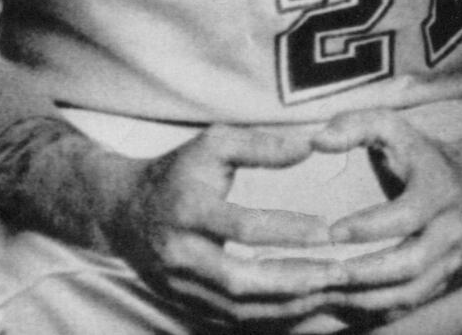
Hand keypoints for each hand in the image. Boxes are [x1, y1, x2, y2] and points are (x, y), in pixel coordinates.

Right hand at [102, 124, 343, 328]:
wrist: (123, 212)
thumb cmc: (179, 171)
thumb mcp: (215, 144)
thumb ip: (262, 145)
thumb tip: (310, 146)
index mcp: (187, 211)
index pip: (242, 227)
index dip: (286, 230)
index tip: (327, 229)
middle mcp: (180, 255)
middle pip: (239, 281)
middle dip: (292, 280)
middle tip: (338, 273)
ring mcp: (179, 286)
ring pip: (236, 308)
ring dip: (287, 304)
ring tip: (329, 290)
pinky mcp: (184, 304)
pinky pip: (230, 320)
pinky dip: (269, 317)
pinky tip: (304, 306)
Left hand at [306, 108, 461, 322]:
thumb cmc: (421, 156)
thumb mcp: (394, 129)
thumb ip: (355, 125)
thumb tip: (317, 141)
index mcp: (440, 191)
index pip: (407, 215)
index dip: (370, 227)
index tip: (332, 232)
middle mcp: (451, 231)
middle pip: (412, 264)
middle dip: (367, 273)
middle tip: (325, 273)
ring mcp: (450, 261)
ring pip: (410, 293)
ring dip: (367, 298)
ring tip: (327, 292)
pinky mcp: (442, 282)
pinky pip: (408, 305)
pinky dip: (375, 308)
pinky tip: (342, 303)